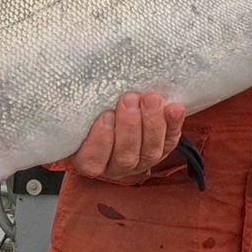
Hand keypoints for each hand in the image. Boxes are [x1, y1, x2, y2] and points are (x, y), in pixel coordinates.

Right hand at [69, 91, 186, 180]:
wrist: (115, 107)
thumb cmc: (90, 111)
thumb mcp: (79, 112)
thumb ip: (80, 108)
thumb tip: (76, 85)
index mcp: (89, 160)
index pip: (93, 159)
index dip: (100, 140)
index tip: (105, 116)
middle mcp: (116, 166)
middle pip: (125, 156)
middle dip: (129, 126)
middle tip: (129, 99)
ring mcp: (142, 161)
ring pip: (150, 151)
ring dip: (152, 123)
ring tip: (151, 99)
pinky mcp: (163, 149)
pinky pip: (170, 141)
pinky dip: (174, 124)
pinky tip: (175, 108)